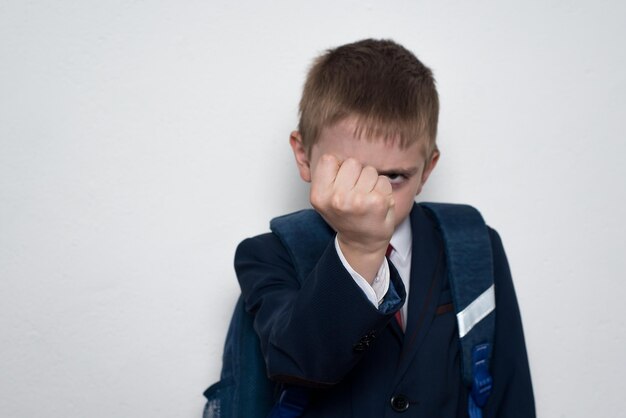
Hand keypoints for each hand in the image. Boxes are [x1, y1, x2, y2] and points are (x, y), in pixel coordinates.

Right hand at [310, 154, 394, 281]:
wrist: (361, 244)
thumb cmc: (345, 216)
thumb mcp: (325, 198)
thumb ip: (327, 176)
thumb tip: (332, 149)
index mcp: (319, 196)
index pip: (329, 160)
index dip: (337, 169)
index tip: (340, 184)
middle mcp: (336, 199)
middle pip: (352, 162)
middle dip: (356, 174)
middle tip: (355, 194)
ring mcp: (358, 201)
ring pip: (369, 170)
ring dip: (371, 182)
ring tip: (366, 200)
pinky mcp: (378, 202)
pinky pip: (383, 180)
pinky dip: (383, 190)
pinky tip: (377, 204)